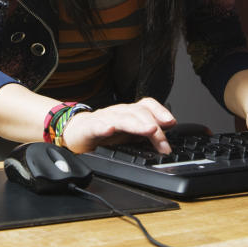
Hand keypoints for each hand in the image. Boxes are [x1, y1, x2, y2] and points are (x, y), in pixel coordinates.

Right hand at [60, 97, 176, 153]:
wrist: (76, 132)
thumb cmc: (104, 131)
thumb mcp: (130, 132)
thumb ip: (149, 132)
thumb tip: (168, 133)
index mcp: (129, 113)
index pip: (146, 105)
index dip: (160, 111)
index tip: (171, 122)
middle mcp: (118, 112)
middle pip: (137, 113)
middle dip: (153, 126)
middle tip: (163, 141)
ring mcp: (104, 119)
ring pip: (122, 118)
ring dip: (136, 124)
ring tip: (149, 130)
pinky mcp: (89, 128)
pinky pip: (97, 126)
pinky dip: (103, 127)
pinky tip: (109, 131)